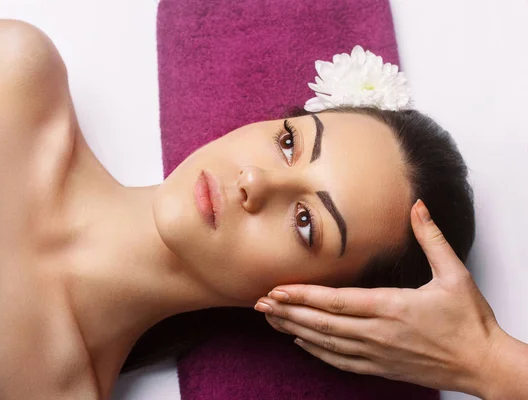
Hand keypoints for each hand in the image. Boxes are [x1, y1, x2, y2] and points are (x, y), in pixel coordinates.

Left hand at [254, 200, 510, 396]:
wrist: (483, 364)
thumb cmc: (469, 321)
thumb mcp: (454, 273)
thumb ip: (431, 238)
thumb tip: (418, 206)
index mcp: (392, 307)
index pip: (336, 301)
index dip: (303, 295)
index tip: (277, 289)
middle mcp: (378, 333)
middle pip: (321, 323)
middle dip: (287, 312)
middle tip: (258, 303)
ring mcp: (377, 353)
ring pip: (325, 343)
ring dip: (295, 330)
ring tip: (270, 319)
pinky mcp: (380, 367)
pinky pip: (340, 361)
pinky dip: (316, 351)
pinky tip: (300, 342)